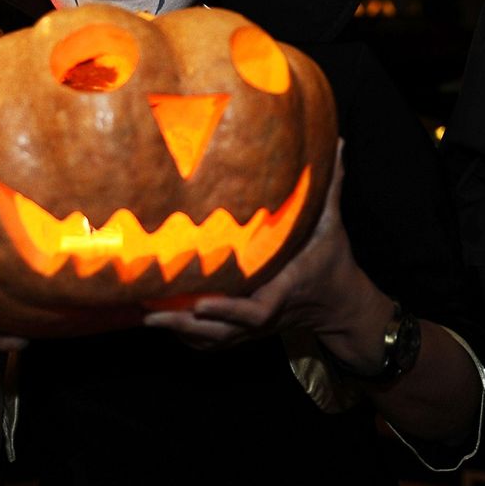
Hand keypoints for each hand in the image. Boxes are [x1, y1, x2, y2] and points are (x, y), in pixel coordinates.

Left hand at [144, 142, 387, 361]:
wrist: (339, 305)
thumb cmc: (332, 261)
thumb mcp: (333, 224)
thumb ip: (331, 187)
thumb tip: (338, 143)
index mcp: (282, 291)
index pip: (254, 311)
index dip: (227, 310)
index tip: (200, 304)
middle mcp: (264, 317)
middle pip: (220, 332)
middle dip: (184, 325)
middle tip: (149, 312)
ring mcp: (253, 329)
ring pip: (211, 340)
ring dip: (178, 332)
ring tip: (144, 315)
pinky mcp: (245, 333)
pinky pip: (212, 342)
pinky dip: (186, 336)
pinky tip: (161, 320)